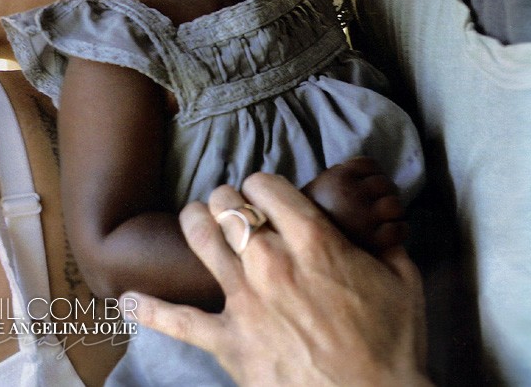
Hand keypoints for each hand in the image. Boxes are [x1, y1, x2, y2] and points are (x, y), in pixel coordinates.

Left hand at [124, 173, 430, 385]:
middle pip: (228, 205)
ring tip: (194, 219)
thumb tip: (380, 225)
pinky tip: (127, 299)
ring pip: (200, 238)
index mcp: (313, 240)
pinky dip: (149, 309)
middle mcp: (271, 260)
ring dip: (194, 222)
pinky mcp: (227, 340)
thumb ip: (384, 244)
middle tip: (231, 208)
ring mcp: (244, 299)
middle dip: (228, 200)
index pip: (267, 185)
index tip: (265, 194)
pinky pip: (177, 320)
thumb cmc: (392, 345)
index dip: (263, 185)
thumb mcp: (403, 282)